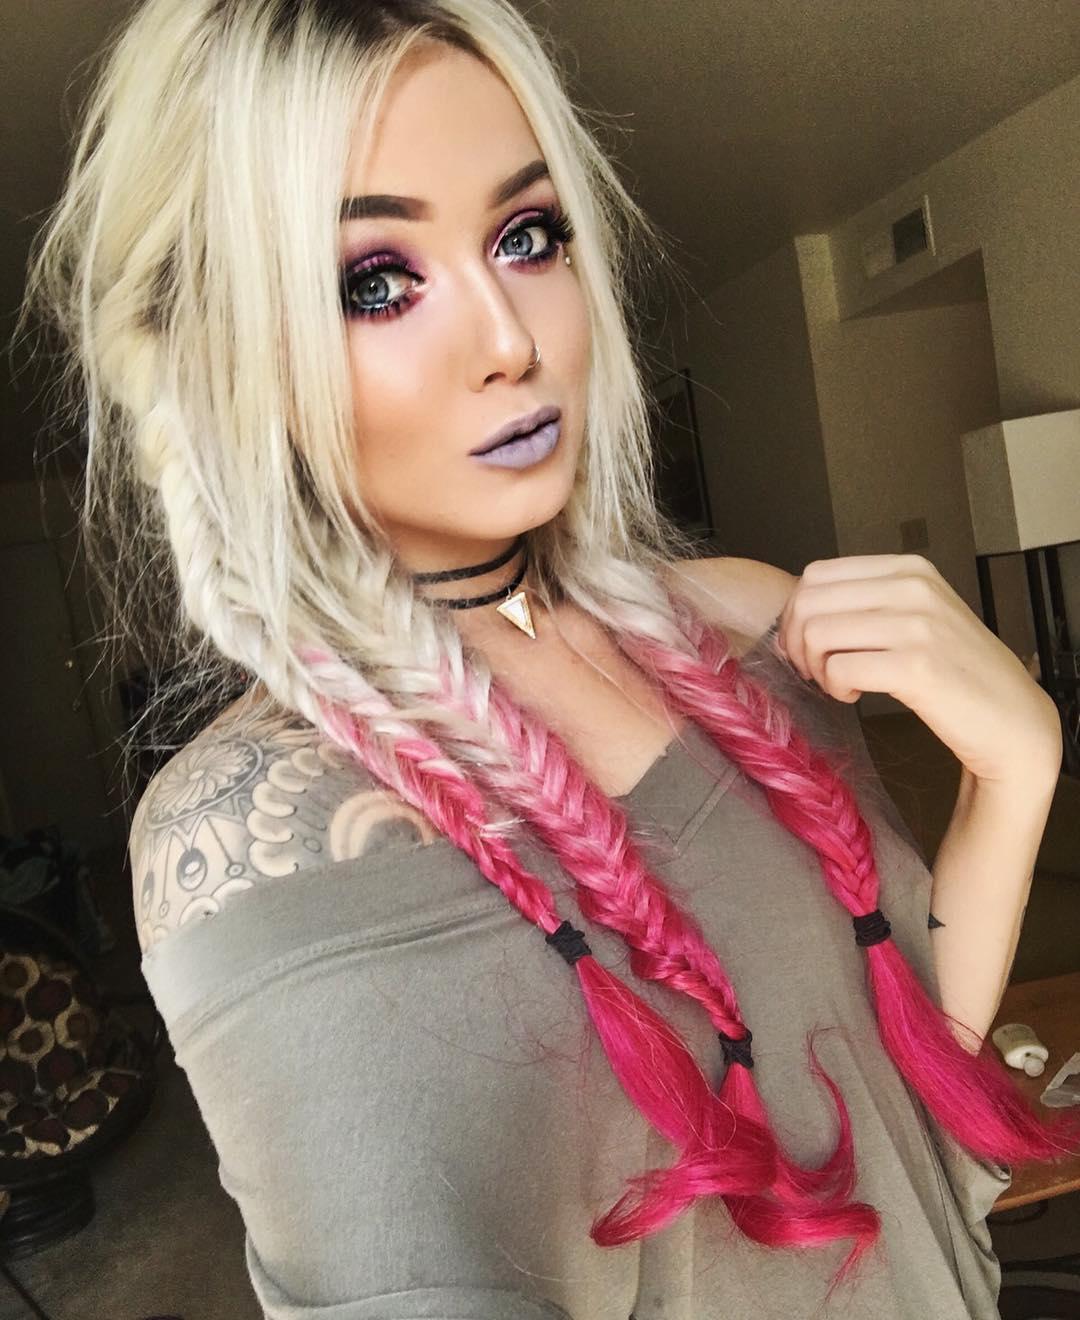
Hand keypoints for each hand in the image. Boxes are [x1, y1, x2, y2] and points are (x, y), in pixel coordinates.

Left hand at [775, 554, 1062, 785]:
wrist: (1011, 718)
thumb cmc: (956, 671)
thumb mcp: (918, 615)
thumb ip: (869, 601)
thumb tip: (801, 609)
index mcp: (909, 570)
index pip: (818, 574)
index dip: (796, 613)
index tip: (806, 643)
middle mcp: (913, 588)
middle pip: (809, 602)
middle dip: (796, 641)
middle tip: (814, 669)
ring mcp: (917, 625)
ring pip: (817, 634)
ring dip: (815, 667)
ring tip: (837, 683)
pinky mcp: (916, 667)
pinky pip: (839, 669)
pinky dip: (834, 688)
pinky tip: (853, 695)